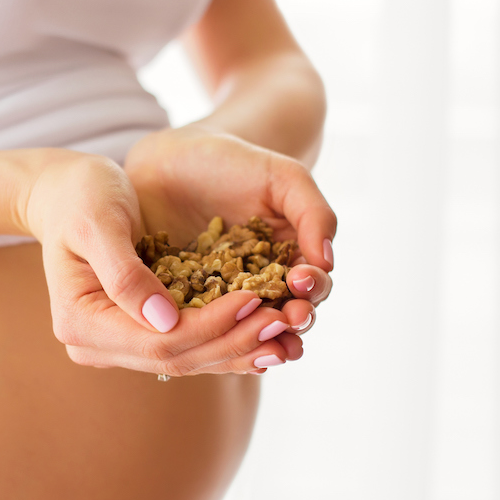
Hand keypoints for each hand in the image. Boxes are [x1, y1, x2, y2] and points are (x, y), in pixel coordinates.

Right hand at [21, 150, 302, 374]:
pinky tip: (266, 333)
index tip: (256, 298)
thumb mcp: (98, 223)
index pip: (158, 341)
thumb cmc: (80, 196)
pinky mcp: (137, 335)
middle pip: (176, 358)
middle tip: (285, 317)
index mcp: (80, 322)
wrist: (65, 194)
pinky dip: (228, 341)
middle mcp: (94, 345)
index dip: (211, 326)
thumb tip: (165, 321)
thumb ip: (125, 274)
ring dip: (239, 348)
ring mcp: (115, 345)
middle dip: (233, 340)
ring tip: (286, 328)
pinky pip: (188, 347)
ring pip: (188, 360)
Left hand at [124, 126, 336, 339]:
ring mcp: (219, 299)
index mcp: (288, 261)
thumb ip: (313, 214)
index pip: (311, 286)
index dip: (312, 289)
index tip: (302, 281)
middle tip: (287, 319)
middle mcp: (257, 288)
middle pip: (282, 316)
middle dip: (289, 322)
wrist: (172, 158)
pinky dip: (203, 337)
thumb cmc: (235, 162)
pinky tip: (207, 341)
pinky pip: (195, 326)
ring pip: (241, 330)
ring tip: (257, 341)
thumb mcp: (283, 178)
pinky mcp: (180, 302)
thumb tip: (328, 261)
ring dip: (253, 340)